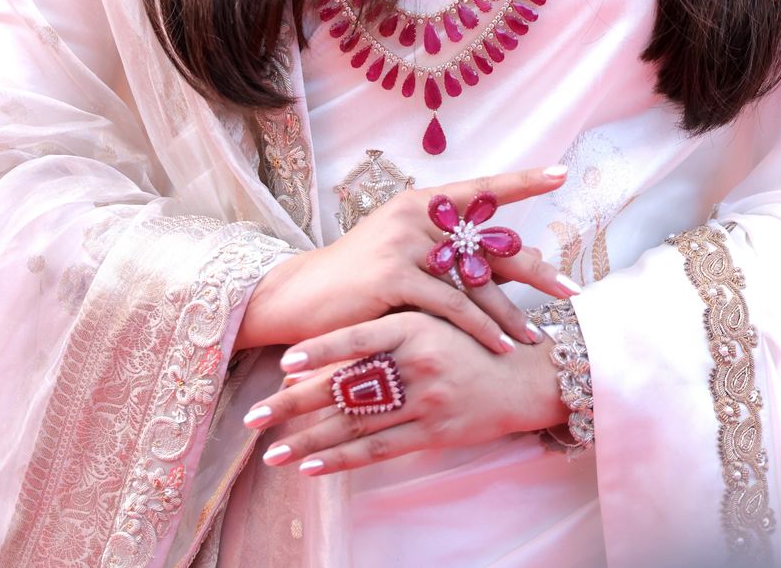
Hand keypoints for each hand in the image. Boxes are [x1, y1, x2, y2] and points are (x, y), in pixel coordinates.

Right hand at [236, 165, 578, 355]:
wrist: (301, 297)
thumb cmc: (358, 280)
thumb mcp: (404, 255)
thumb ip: (447, 251)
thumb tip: (508, 255)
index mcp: (421, 201)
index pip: (482, 188)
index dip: (522, 181)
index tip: (560, 173)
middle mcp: (415, 214)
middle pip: (488, 241)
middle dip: (532, 269)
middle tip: (569, 290)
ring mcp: (403, 242)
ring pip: (472, 280)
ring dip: (508, 313)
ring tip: (535, 337)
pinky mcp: (393, 275)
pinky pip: (450, 305)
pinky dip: (479, 328)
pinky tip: (499, 345)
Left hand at [245, 310, 568, 474]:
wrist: (526, 374)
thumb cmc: (474, 337)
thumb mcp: (436, 314)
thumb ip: (391, 321)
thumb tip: (338, 333)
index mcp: (415, 324)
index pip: (357, 339)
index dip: (319, 352)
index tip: (282, 363)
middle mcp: (418, 362)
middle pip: (346, 387)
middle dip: (294, 404)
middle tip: (253, 416)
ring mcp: (426, 401)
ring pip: (355, 424)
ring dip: (308, 439)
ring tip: (271, 451)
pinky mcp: (434, 434)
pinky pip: (379, 449)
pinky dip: (342, 459)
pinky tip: (312, 466)